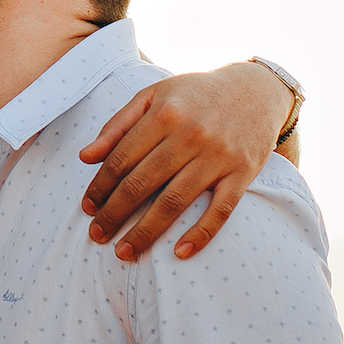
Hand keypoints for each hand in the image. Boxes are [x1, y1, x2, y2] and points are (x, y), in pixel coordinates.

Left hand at [76, 62, 291, 260]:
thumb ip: (119, 124)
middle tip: (97, 234)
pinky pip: (220, 210)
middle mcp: (189, 135)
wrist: (257, 90)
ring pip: (174, 202)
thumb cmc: (196, 94)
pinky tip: (180, 253)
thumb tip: (86, 157)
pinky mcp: (242, 174)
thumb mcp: (154, 96)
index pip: (122, 159)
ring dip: (146, 232)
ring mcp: (217, 156)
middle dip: (115, 213)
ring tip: (124, 252)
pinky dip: (201, 233)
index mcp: (163, 114)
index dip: (101, 186)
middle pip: (142, 183)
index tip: (87, 208)